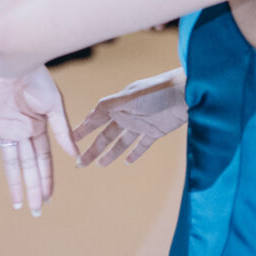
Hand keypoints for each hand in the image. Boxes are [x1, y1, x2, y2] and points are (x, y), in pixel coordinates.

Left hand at [0, 67, 81, 216]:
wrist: (12, 63)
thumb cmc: (36, 79)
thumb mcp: (54, 106)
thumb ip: (62, 131)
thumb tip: (75, 156)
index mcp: (39, 126)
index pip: (43, 159)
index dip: (46, 178)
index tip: (48, 198)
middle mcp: (22, 131)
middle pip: (28, 165)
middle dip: (33, 187)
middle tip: (36, 211)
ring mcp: (5, 129)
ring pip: (10, 163)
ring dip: (14, 184)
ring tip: (19, 205)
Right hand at [72, 69, 186, 165]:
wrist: (186, 93)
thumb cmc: (157, 90)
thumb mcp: (130, 97)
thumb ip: (110, 105)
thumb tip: (91, 112)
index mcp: (116, 105)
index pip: (95, 120)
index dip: (82, 131)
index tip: (69, 141)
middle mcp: (126, 115)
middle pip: (106, 135)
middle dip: (93, 149)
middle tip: (80, 163)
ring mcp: (140, 124)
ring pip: (121, 142)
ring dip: (110, 153)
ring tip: (100, 165)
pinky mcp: (155, 132)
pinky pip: (142, 145)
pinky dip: (134, 154)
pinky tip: (126, 162)